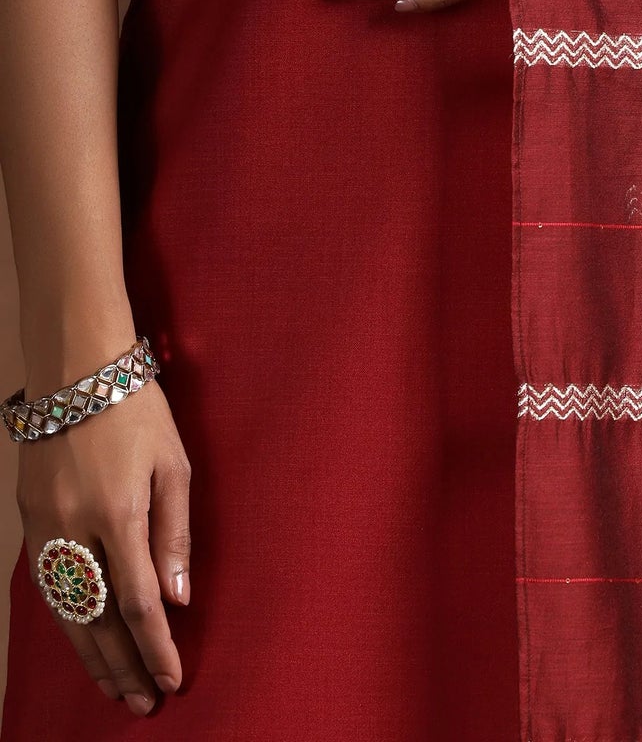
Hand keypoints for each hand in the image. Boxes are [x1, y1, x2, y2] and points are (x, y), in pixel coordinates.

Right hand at [16, 379, 190, 715]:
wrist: (77, 370)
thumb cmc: (138, 410)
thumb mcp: (175, 464)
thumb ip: (176, 533)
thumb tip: (179, 599)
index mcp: (120, 514)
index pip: (139, 604)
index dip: (156, 648)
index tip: (173, 680)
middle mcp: (76, 529)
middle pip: (97, 621)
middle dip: (122, 668)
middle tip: (143, 703)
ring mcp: (46, 527)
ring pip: (66, 611)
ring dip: (91, 656)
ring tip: (115, 689)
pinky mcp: (30, 520)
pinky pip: (48, 586)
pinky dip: (68, 620)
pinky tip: (83, 641)